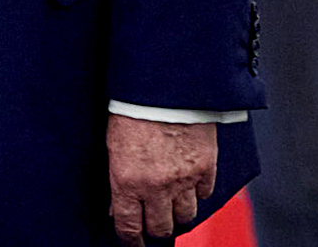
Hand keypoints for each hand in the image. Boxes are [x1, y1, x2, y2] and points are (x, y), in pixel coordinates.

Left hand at [106, 114, 216, 243]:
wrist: (164, 87)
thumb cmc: (131, 108)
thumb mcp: (112, 144)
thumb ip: (118, 176)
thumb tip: (117, 202)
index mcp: (127, 180)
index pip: (129, 225)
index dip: (131, 239)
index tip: (132, 242)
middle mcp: (156, 186)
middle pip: (161, 227)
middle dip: (155, 227)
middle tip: (152, 221)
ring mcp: (184, 180)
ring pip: (186, 215)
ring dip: (177, 211)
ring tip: (171, 202)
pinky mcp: (205, 168)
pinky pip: (205, 194)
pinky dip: (197, 192)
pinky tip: (189, 182)